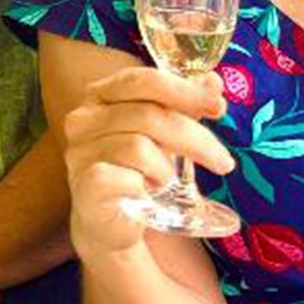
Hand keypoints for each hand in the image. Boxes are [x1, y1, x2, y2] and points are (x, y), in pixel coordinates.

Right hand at [62, 67, 234, 259]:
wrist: (110, 222)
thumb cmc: (137, 171)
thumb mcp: (163, 134)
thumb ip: (184, 106)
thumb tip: (213, 81)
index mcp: (99, 97)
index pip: (141, 81)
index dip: (183, 90)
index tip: (218, 107)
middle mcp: (83, 119)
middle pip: (148, 115)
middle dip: (195, 138)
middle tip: (223, 162)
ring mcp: (80, 152)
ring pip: (139, 147)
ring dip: (167, 169)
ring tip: (171, 184)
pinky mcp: (86, 185)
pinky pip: (128, 178)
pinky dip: (148, 186)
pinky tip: (148, 194)